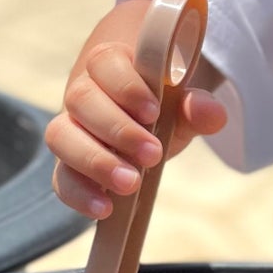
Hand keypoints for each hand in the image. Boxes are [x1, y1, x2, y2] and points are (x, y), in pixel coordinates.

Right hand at [45, 38, 228, 218]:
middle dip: (117, 129)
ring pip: (61, 136)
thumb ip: (195, 106)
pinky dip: (79, 193)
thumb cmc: (160, 105)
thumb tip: (211, 113)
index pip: (105, 63)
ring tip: (130, 183)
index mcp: (110, 64)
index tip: (154, 112)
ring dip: (95, 161)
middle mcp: (83, 93)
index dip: (126, 87)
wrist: (141, 120)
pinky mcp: (68, 164)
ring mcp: (71, 128)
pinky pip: (61, 177)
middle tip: (153, 154)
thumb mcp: (180, 103)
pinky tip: (105, 208)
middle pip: (81, 100)